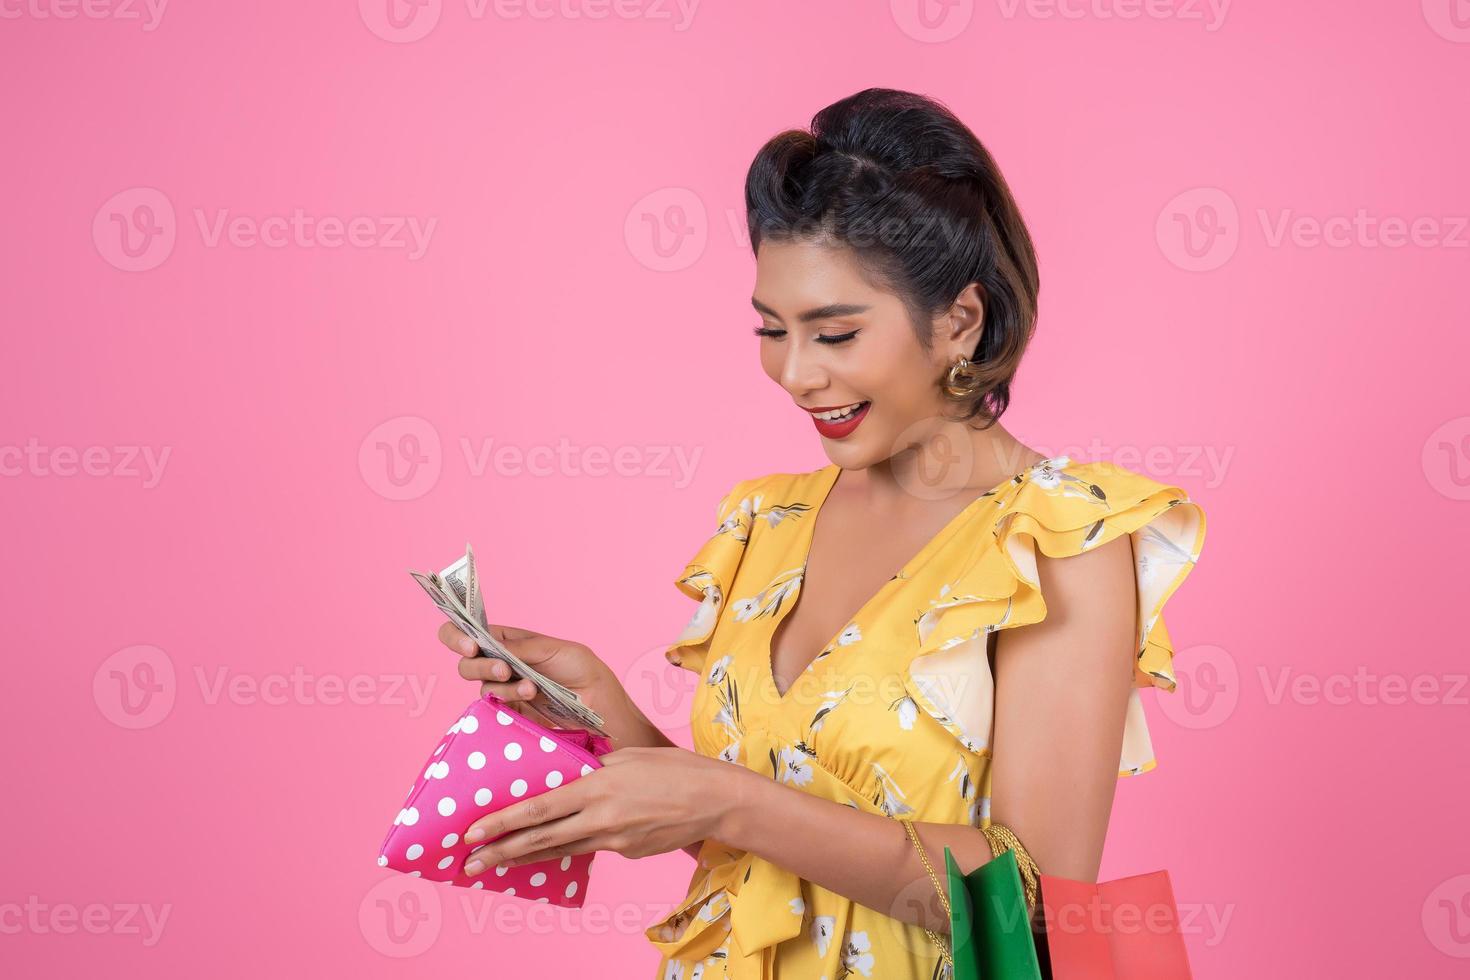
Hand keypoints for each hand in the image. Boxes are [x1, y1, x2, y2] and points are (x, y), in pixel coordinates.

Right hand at [439, 621, 615, 728]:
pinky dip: (511, 699)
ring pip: (482, 687)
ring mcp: (504, 688)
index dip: (457, 636)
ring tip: (531, 686)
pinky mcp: (510, 711)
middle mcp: (499, 662)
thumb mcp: (552, 648)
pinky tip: (531, 694)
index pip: (467, 632)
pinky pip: (496, 707)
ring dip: (504, 685)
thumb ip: (520, 648)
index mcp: (506, 640)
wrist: (597, 700)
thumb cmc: (579, 666)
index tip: (470, 645)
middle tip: (504, 669)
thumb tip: (492, 646)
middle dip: (479, 666)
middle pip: (466, 664)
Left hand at [458, 747, 740, 873]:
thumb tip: (569, 778)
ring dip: (525, 858)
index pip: (538, 808)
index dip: (502, 822)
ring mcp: (614, 841)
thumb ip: (593, 769)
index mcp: (597, 788)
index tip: (473, 831)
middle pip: (540, 840)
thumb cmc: (675, 768)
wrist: (716, 800)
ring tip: (495, 865)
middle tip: (467, 863)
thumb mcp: (627, 756)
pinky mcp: (627, 852)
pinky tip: (551, 849)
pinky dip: (566, 848)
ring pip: (560, 849)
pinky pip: (589, 848)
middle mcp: (600, 819)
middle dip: (500, 852)